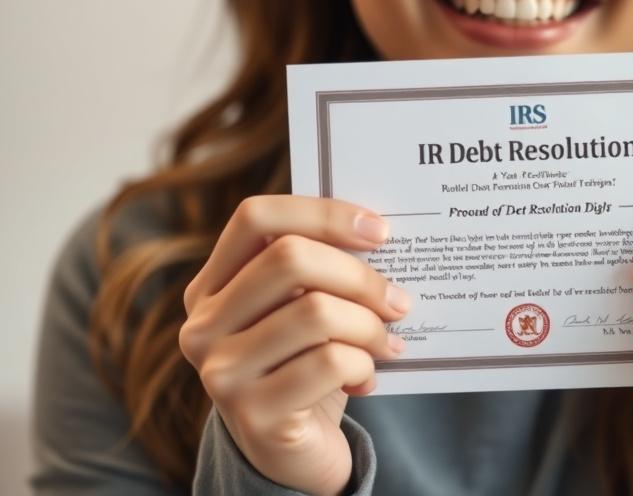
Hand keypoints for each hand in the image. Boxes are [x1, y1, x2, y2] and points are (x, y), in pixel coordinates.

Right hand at [179, 195, 410, 495]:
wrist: (292, 451)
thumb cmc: (305, 363)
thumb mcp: (300, 309)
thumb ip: (318, 270)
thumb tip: (377, 231)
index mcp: (211, 286)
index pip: (256, 217)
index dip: (322, 213)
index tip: (379, 231)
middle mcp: (203, 325)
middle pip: (290, 258)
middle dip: (359, 275)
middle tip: (397, 299)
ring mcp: (221, 372)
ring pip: (315, 311)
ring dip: (370, 326)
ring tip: (387, 341)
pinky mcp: (253, 414)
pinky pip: (329, 362)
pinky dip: (363, 364)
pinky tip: (366, 377)